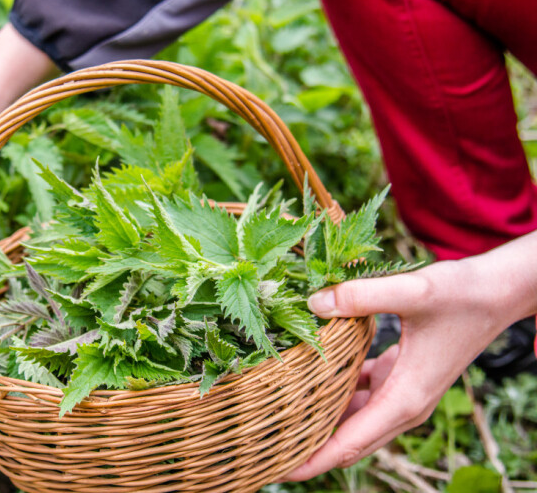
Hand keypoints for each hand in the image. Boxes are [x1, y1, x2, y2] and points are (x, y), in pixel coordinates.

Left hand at [284, 229, 536, 480]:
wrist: (498, 292)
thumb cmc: (464, 294)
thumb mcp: (414, 291)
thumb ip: (363, 297)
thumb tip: (314, 304)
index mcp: (404, 400)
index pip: (349, 445)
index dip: (311, 462)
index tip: (274, 470)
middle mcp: (401, 406)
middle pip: (345, 441)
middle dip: (305, 450)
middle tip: (261, 449)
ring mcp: (399, 393)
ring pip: (349, 418)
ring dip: (315, 421)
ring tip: (271, 418)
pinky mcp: (397, 376)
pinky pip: (356, 395)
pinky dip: (330, 394)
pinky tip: (302, 380)